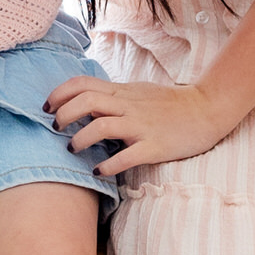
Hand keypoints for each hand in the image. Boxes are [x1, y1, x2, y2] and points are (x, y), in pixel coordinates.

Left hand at [45, 75, 239, 176]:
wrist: (207, 110)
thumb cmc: (170, 104)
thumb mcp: (138, 93)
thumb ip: (113, 97)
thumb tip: (84, 104)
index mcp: (122, 92)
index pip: (82, 83)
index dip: (59, 94)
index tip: (47, 108)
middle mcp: (128, 105)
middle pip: (85, 101)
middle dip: (63, 115)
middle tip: (56, 129)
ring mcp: (141, 125)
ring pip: (101, 125)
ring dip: (80, 138)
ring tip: (73, 148)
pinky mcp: (154, 146)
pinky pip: (126, 156)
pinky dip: (107, 165)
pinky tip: (98, 170)